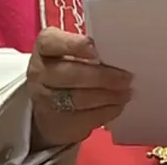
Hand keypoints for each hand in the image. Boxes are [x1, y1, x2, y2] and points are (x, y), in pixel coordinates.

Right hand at [26, 27, 133, 146]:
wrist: (48, 104)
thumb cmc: (68, 69)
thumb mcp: (70, 53)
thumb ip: (88, 50)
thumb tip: (118, 53)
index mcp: (44, 47)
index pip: (51, 42)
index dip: (73, 44)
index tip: (95, 49)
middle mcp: (39, 72)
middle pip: (70, 74)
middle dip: (102, 77)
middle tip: (126, 78)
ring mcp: (45, 100)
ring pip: (78, 99)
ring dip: (108, 96)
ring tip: (126, 93)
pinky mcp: (57, 123)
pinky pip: (84, 118)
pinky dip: (106, 112)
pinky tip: (118, 106)